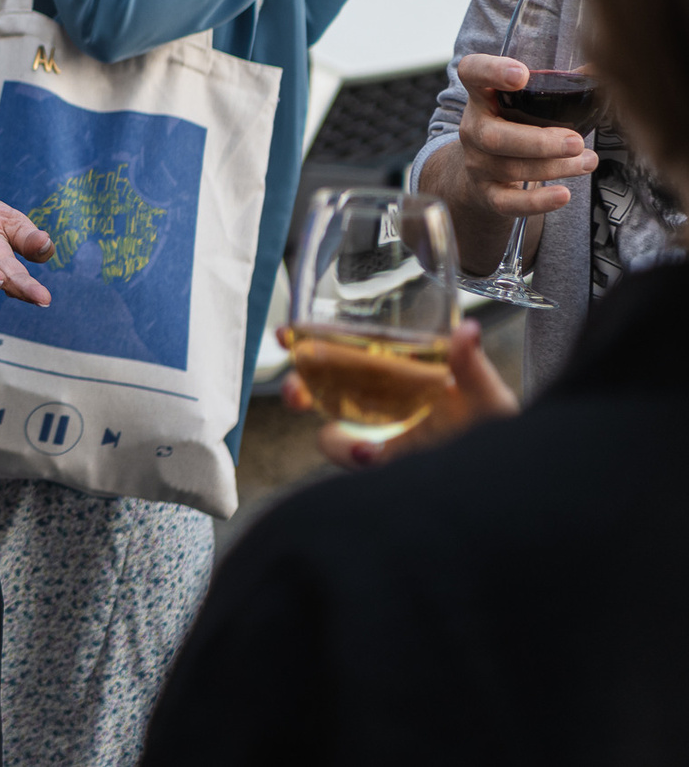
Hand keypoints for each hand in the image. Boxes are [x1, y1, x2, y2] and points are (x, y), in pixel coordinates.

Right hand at [283, 316, 516, 466]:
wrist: (517, 477)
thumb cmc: (500, 434)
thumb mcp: (488, 397)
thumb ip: (472, 366)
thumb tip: (466, 328)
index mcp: (396, 383)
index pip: (341, 360)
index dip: (309, 345)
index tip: (288, 332)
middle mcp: (379, 413)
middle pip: (320, 398)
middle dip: (297, 392)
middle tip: (294, 390)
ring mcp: (380, 447)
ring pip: (333, 439)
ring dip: (336, 442)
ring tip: (364, 446)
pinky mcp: (386, 474)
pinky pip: (358, 468)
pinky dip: (361, 462)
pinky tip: (377, 457)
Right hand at [451, 53, 596, 221]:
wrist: (485, 170)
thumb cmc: (516, 126)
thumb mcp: (527, 102)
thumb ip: (558, 85)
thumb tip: (597, 69)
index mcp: (483, 96)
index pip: (472, 73)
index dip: (490, 71)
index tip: (521, 75)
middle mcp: (473, 128)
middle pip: (493, 136)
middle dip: (538, 140)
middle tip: (576, 141)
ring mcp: (477, 163)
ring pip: (509, 168)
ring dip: (554, 167)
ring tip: (588, 161)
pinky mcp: (487, 193)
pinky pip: (507, 202)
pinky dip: (536, 201)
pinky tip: (563, 195)